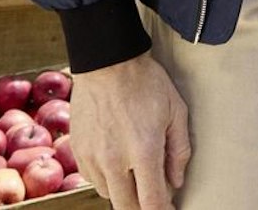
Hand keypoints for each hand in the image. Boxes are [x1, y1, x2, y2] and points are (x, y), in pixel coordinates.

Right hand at [70, 51, 190, 209]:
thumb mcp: (176, 111)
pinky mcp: (78, 152)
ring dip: (125, 193)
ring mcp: (93, 157)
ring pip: (110, 196)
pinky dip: (108, 179)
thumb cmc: (146, 83)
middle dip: (144, 208)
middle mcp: (115, 160)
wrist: (107, 62)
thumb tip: (176, 183)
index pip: (152, 203)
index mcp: (144, 151)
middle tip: (155, 198)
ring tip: (137, 173)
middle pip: (127, 208)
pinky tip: (119, 162)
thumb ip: (179, 151)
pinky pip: (93, 179)